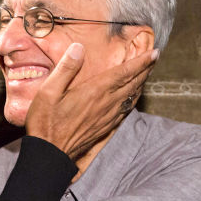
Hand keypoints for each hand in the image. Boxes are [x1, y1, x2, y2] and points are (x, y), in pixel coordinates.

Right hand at [26, 44, 158, 158]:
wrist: (49, 153)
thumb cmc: (46, 122)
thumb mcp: (48, 91)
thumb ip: (65, 68)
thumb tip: (78, 48)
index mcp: (94, 92)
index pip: (124, 73)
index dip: (141, 62)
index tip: (154, 53)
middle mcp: (105, 104)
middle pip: (132, 84)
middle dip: (145, 70)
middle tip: (154, 59)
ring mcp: (107, 117)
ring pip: (131, 97)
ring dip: (141, 84)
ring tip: (146, 75)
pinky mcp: (104, 127)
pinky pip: (125, 110)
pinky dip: (132, 99)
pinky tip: (131, 99)